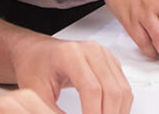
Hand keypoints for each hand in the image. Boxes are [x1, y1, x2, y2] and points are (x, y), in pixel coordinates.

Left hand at [10, 37, 131, 113]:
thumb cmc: (34, 68)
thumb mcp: (35, 94)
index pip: (91, 89)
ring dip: (118, 113)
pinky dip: (120, 106)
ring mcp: (104, 55)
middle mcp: (91, 50)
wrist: (37, 52)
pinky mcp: (111, 62)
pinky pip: (124, 87)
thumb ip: (51, 112)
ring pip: (122, 90)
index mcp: (70, 54)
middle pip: (111, 90)